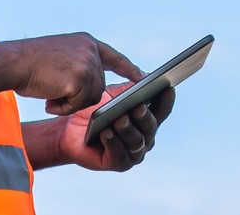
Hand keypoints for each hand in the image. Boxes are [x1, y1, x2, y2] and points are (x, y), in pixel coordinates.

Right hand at [7, 34, 144, 115]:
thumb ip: (79, 65)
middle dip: (77, 95)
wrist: (13, 62)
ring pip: (90, 97)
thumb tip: (92, 86)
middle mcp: (91, 50)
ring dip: (69, 102)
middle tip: (53, 90)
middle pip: (98, 86)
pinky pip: (79, 105)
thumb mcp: (61, 56)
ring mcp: (87, 63)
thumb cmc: (30, 63)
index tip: (142, 77)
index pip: (113, 57)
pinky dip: (63, 108)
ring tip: (49, 93)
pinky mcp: (81, 79)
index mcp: (86, 42)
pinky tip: (48, 100)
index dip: (128, 69)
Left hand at [53, 83, 176, 171]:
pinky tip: (107, 133)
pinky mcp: (118, 163)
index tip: (167, 88)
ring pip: (136, 141)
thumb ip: (130, 87)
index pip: (162, 110)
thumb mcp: (114, 95)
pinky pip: (119, 154)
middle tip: (138, 107)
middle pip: (150, 127)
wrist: (72, 127)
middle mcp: (145, 138)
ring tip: (119, 120)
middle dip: (145, 117)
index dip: (166, 100)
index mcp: (148, 119)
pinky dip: (113, 143)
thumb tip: (146, 77)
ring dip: (128, 130)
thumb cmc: (96, 110)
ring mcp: (133, 153)